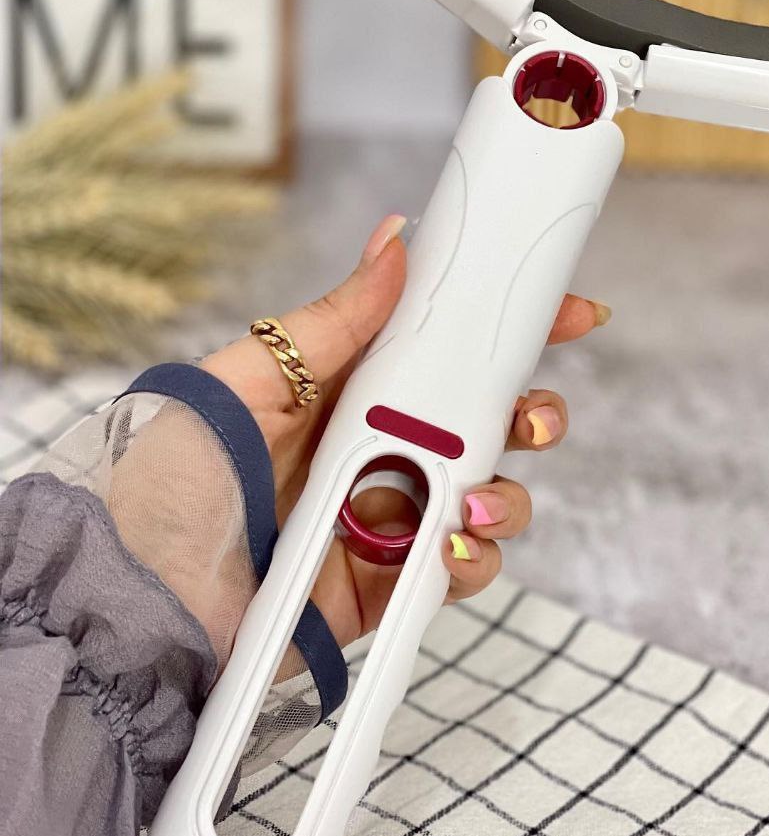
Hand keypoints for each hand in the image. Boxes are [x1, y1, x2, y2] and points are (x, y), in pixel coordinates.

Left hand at [202, 214, 608, 651]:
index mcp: (352, 388)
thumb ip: (333, 322)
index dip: (510, 330)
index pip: (448, 349)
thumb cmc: (170, 477)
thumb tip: (395, 240)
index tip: (565, 313)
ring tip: (471, 502)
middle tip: (529, 417)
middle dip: (531, 415)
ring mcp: (390, 519)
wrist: (135, 595)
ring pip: (490, 496)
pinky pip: (461, 569)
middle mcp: (381, 448)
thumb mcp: (248, 380)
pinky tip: (450, 548)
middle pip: (488, 425)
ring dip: (507, 495)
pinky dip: (474, 560)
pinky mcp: (389, 584)